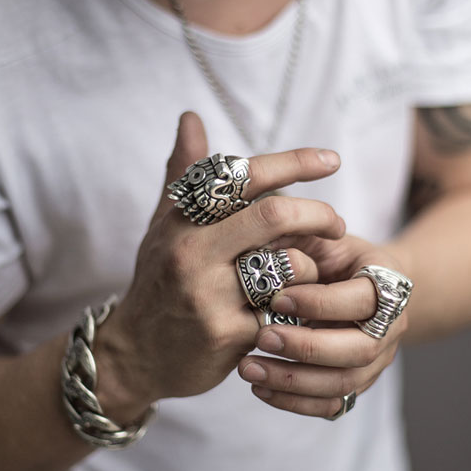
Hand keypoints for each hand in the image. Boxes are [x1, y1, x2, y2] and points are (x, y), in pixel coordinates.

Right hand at [99, 112, 345, 403]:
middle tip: (337, 224)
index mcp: (182, 220)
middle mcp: (192, 252)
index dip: (295, 162)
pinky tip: (290, 311)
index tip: (332, 160)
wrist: (133, 354)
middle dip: (318, 215)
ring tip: (302, 276)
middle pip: (275, 216)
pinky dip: (297, 308)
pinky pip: (284, 311)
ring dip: (308, 269)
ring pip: (289, 268)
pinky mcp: (226, 335)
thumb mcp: (164, 227)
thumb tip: (190, 117)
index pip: (245, 177)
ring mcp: (208, 296)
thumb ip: (183, 174)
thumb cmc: (157, 283)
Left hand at [238, 235, 409, 417]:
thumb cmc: (336, 257)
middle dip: (307, 347)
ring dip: (293, 381)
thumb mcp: (321, 238)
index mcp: (388, 281)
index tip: (277, 300)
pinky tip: (260, 388)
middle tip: (262, 338)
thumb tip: (258, 244)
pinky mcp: (359, 382)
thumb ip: (297, 239)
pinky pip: (333, 404)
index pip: (362, 299)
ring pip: (343, 383)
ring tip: (248, 368)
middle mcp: (391, 326)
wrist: (364, 286)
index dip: (320, 302)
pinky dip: (294, 402)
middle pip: (359, 349)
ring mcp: (378, 359)